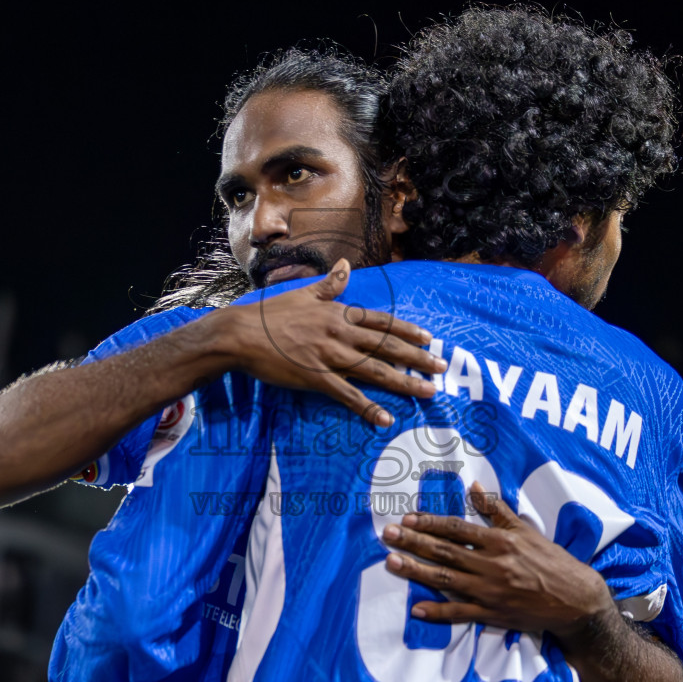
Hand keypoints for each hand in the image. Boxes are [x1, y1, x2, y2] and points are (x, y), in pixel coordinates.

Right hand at [214, 258, 446, 426]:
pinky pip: (347, 395)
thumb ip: (330, 283)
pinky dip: (368, 407)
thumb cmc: (270, 314)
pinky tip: (386, 418)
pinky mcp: (316, 378)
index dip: (406, 331)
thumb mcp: (304, 293)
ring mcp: (329, 356)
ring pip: (375, 370)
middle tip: (441, 366)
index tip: (428, 338)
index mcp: (338, 313)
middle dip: (417, 357)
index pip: (381, 322)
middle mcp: (340, 333)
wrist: (241, 333)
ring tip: (427, 391)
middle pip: (387, 346)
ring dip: (404, 382)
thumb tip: (345, 263)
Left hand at [382, 481, 612, 637]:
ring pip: (446, 580)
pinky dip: (438, 612)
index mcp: (500, 541)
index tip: (407, 518)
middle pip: (445, 552)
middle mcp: (492, 565)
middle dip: (413, 542)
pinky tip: (417, 609)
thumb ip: (497, 510)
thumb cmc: (550, 561)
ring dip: (416, 571)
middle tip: (387, 535)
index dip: (430, 523)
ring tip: (391, 563)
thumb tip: (473, 488)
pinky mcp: (492, 614)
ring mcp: (490, 591)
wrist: (574, 599)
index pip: (457, 529)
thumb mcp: (526, 531)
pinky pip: (460, 613)